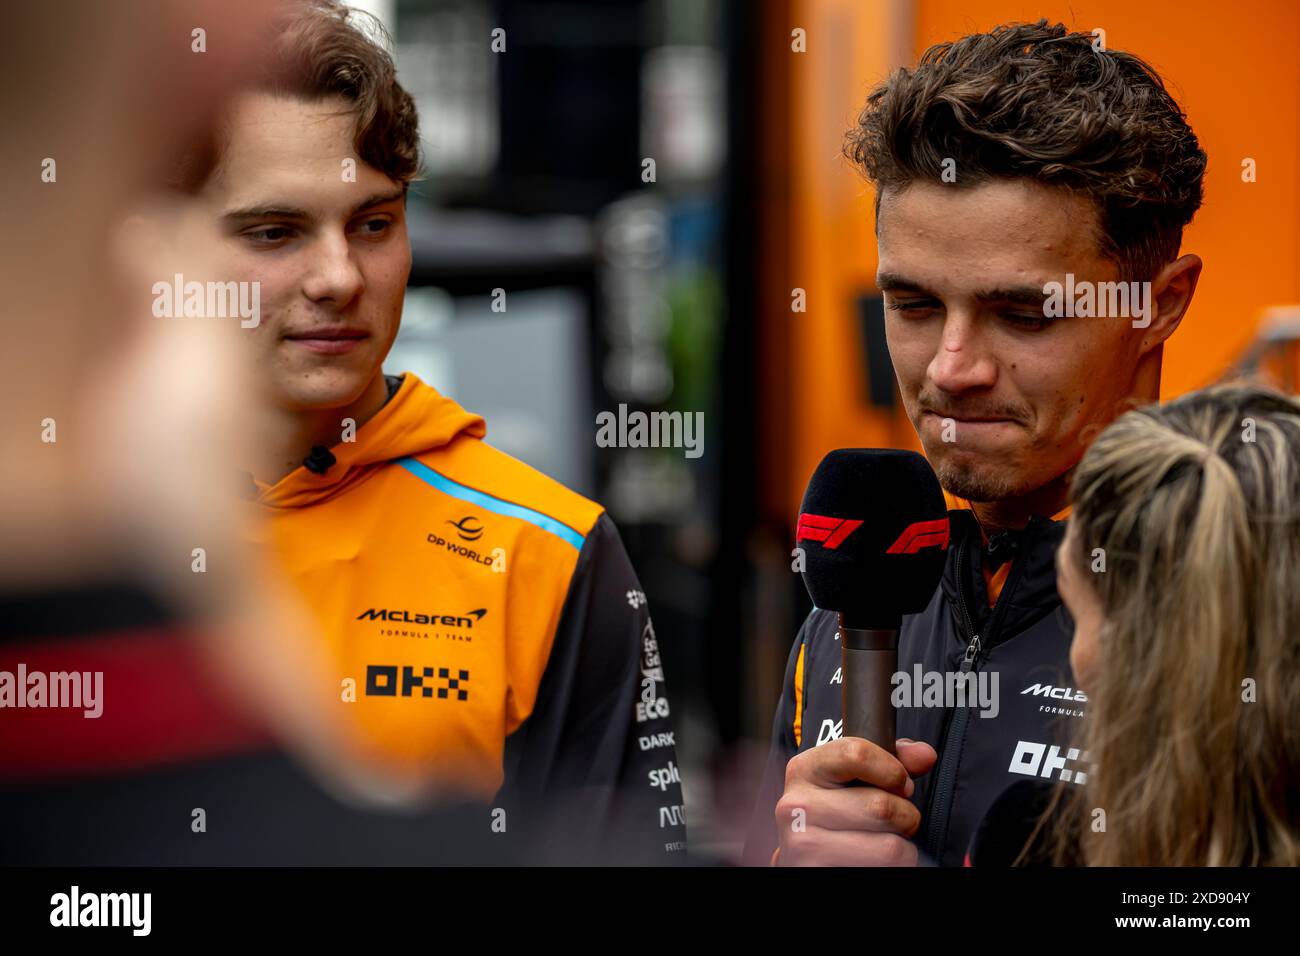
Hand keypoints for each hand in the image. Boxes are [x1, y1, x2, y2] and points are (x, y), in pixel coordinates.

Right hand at [774, 737, 937, 865]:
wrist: (809, 850)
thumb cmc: (837, 810)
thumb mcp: (855, 776)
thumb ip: (891, 760)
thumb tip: (924, 755)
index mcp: (805, 769)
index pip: (857, 754)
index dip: (893, 770)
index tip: (900, 783)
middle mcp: (797, 805)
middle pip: (881, 806)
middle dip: (904, 814)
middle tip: (896, 818)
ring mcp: (804, 843)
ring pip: (889, 846)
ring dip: (901, 844)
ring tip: (884, 839)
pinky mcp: (816, 871)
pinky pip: (886, 868)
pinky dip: (895, 865)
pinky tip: (874, 857)